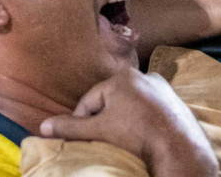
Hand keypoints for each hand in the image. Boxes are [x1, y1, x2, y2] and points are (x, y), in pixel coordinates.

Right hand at [40, 69, 217, 176]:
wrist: (177, 144)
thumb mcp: (98, 130)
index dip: (81, 120)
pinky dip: (143, 119)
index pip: (89, 99)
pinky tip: (142, 134)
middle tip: (103, 139)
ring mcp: (160, 86)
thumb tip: (43, 126)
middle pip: (111, 100)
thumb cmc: (135, 133)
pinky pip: (150, 108)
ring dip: (123, 119)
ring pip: (131, 104)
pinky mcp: (174, 99)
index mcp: (121, 77)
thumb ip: (71, 127)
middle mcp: (142, 75)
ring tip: (123, 139)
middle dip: (104, 119)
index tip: (81, 137)